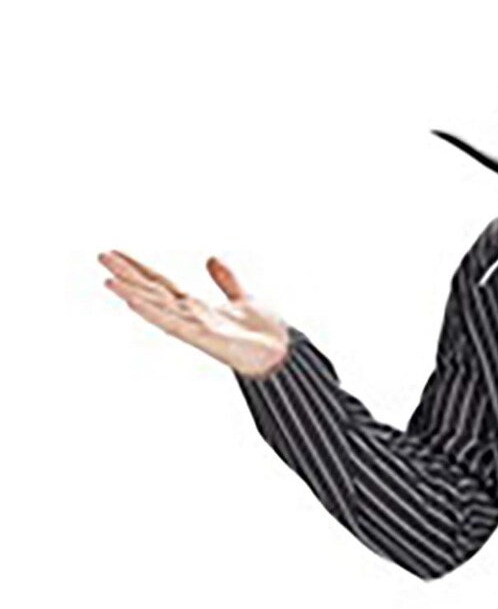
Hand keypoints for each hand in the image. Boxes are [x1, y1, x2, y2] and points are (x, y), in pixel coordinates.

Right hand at [97, 250, 291, 378]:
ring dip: (134, 294)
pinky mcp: (205, 337)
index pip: (162, 284)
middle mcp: (191, 317)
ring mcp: (196, 328)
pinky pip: (174, 323)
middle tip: (101, 257)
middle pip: (154, 292)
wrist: (285, 355)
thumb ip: (227, 280)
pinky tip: (135, 302)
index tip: (116, 253)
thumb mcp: (244, 297)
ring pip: (158, 307)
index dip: (140, 268)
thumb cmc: (266, 333)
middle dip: (128, 275)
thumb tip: (212, 258)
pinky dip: (154, 312)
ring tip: (109, 281)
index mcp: (197, 308)